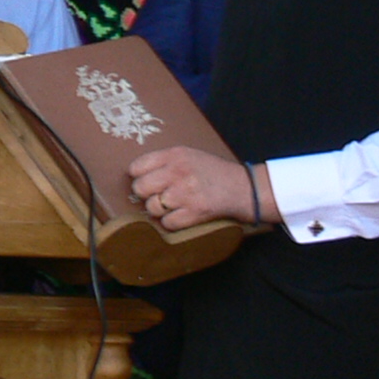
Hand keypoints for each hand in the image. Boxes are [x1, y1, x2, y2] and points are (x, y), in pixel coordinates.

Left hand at [125, 145, 266, 230]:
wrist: (243, 187)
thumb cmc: (212, 172)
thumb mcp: (189, 155)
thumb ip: (164, 161)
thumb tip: (135, 174)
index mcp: (175, 155)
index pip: (136, 167)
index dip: (139, 177)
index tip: (146, 180)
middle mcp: (178, 172)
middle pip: (140, 188)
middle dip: (146, 194)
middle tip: (158, 195)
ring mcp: (186, 193)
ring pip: (152, 207)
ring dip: (159, 210)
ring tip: (172, 205)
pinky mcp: (195, 212)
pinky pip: (167, 223)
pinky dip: (171, 222)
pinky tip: (181, 215)